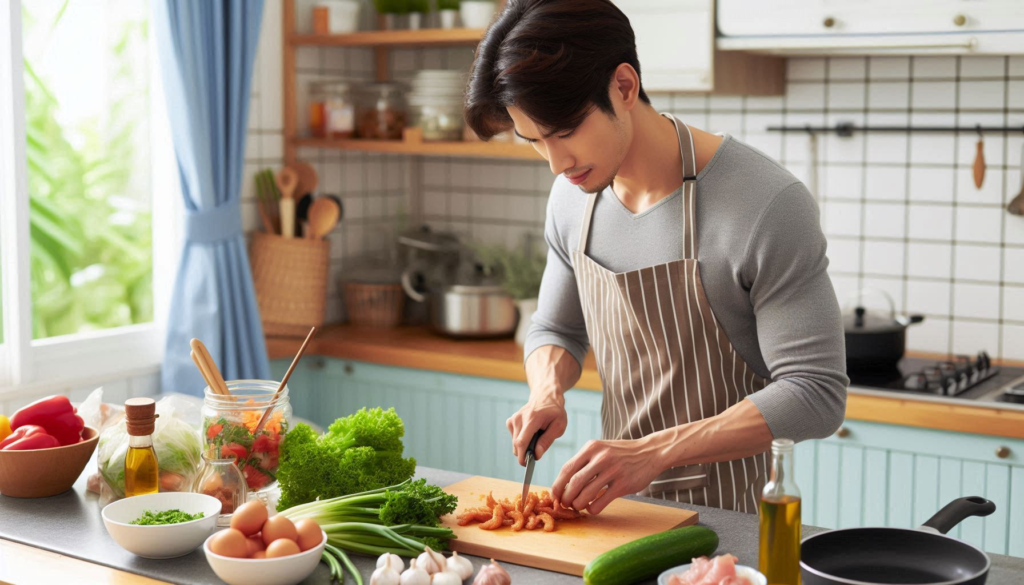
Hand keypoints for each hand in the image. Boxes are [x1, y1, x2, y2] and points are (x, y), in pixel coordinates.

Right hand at [506, 391, 567, 465]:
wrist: (545, 396)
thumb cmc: (554, 411)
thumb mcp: (559, 426)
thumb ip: (547, 440)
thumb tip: (536, 455)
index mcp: (532, 418)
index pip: (522, 441)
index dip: (522, 456)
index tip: (526, 465)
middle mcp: (519, 418)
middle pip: (517, 445)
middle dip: (526, 453)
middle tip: (538, 450)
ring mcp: (513, 419)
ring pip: (515, 443)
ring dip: (525, 446)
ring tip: (537, 437)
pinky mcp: (510, 421)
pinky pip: (514, 438)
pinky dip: (521, 440)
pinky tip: (530, 433)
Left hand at [551, 436, 666, 514]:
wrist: (650, 452)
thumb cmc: (621, 454)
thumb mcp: (601, 449)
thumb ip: (584, 461)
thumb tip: (563, 483)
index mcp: (591, 448)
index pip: (567, 469)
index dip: (558, 485)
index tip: (555, 495)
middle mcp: (600, 458)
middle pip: (574, 483)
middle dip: (566, 497)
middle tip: (566, 504)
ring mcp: (612, 471)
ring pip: (586, 495)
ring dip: (578, 504)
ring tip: (579, 506)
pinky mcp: (623, 484)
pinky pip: (600, 502)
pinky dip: (592, 508)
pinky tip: (593, 507)